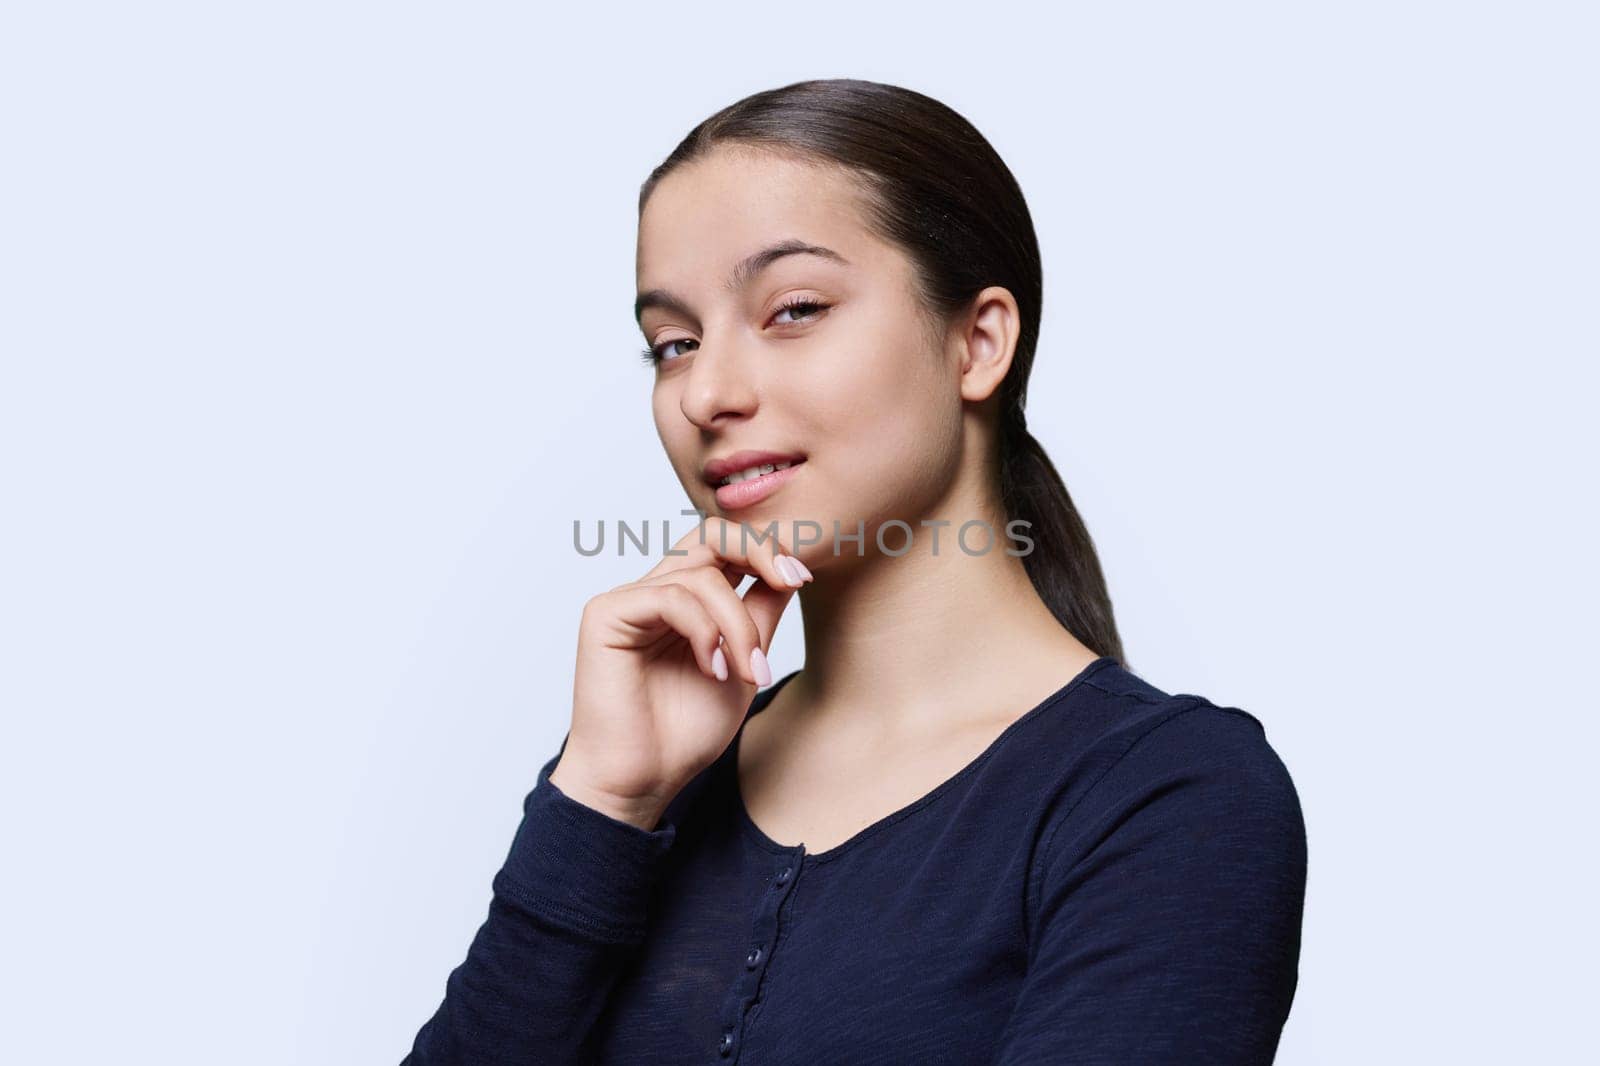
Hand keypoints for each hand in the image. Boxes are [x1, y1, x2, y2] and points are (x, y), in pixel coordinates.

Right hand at [549, 516, 812, 828]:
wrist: (643, 781)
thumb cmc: (683, 733)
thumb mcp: (742, 665)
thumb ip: (759, 616)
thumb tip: (790, 571)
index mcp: (685, 603)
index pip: (725, 548)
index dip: (766, 552)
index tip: (801, 578)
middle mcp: (655, 593)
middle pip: (709, 535)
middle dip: (759, 551)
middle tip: (792, 579)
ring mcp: (629, 600)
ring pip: (701, 574)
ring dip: (737, 624)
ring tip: (745, 672)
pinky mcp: (606, 614)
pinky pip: (670, 596)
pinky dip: (703, 630)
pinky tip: (711, 669)